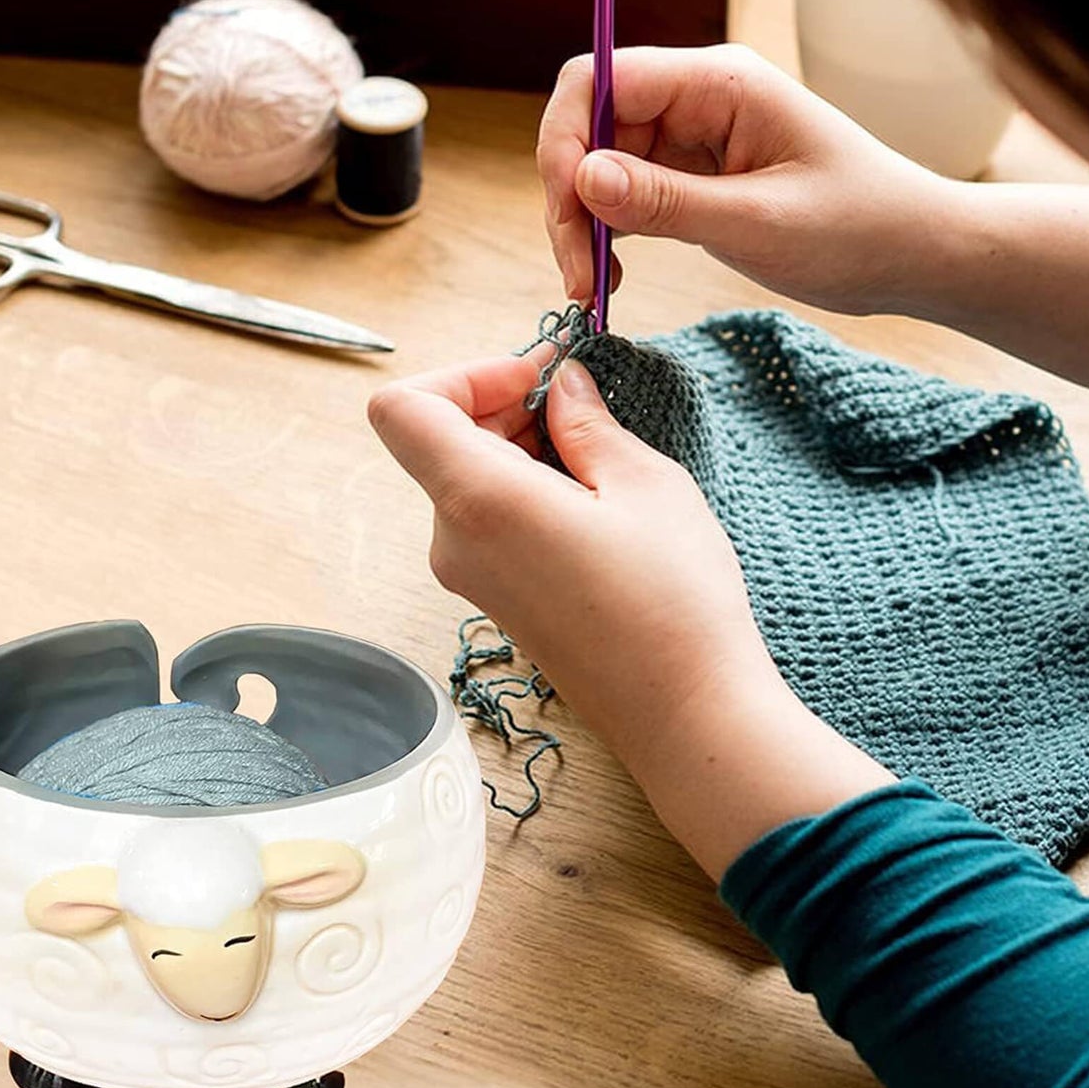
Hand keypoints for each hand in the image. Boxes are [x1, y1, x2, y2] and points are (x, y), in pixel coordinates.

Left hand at [368, 350, 895, 877]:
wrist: (684, 713)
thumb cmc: (673, 602)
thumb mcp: (644, 485)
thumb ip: (588, 424)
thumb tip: (562, 387)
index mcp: (480, 501)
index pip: (403, 408)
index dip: (462, 374)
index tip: (535, 380)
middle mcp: (454, 540)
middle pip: (435, 438)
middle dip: (500, 403)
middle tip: (581, 402)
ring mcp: (468, 576)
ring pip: (464, 476)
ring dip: (518, 445)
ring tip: (598, 453)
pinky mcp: (495, 597)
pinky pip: (486, 518)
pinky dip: (525, 486)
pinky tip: (593, 498)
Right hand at [537, 43, 958, 313]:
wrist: (913, 254)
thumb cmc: (860, 229)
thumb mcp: (759, 224)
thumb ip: (666, 202)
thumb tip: (581, 179)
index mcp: (721, 83)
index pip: (603, 79)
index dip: (566, 140)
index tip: (568, 213)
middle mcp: (699, 100)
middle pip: (591, 126)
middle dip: (570, 198)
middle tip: (578, 277)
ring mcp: (694, 138)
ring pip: (601, 165)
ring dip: (585, 223)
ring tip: (595, 288)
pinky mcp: (695, 178)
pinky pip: (628, 194)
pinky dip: (609, 233)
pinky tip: (613, 276)